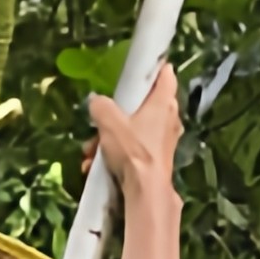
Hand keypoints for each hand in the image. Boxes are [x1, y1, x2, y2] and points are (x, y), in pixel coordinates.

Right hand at [90, 59, 181, 208]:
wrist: (145, 190)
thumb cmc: (133, 150)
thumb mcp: (109, 122)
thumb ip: (100, 106)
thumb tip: (96, 102)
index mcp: (163, 102)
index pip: (166, 74)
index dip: (154, 68)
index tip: (138, 68)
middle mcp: (169, 118)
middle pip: (144, 105)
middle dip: (117, 114)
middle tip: (99, 123)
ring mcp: (164, 140)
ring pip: (134, 129)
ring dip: (110, 139)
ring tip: (91, 153)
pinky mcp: (157, 158)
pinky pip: (135, 148)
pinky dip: (117, 154)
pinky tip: (96, 167)